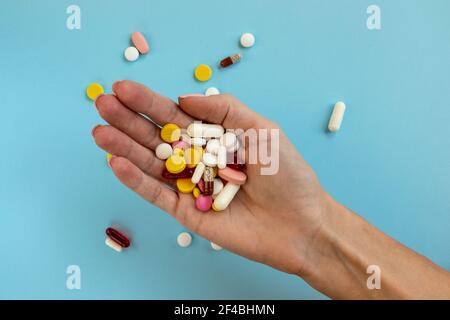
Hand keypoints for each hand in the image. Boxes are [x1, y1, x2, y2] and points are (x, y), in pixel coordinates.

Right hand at [92, 80, 329, 275]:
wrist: (301, 223)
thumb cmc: (287, 174)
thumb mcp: (261, 128)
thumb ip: (224, 109)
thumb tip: (183, 97)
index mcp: (215, 138)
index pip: (175, 117)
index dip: (149, 103)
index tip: (122, 87)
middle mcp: (198, 160)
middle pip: (157, 138)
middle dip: (129, 121)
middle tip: (102, 104)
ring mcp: (190, 186)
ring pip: (151, 165)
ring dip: (124, 148)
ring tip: (99, 131)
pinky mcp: (186, 212)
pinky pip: (157, 194)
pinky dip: (136, 180)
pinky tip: (116, 162)